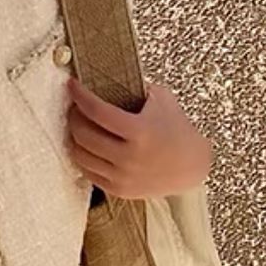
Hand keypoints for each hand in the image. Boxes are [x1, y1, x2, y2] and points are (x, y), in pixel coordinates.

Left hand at [64, 75, 212, 200]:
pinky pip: (88, 172)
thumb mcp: (161, 99)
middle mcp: (130, 156)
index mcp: (140, 131)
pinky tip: (86, 145)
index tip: (72, 85)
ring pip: (80, 155)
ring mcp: (123, 176)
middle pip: (83, 134)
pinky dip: (82, 156)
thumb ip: (134, 87)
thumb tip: (102, 75)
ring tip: (78, 125)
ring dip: (74, 136)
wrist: (192, 165)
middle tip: (75, 106)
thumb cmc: (176, 128)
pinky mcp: (119, 189)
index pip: (97, 111)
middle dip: (73, 115)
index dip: (80, 95)